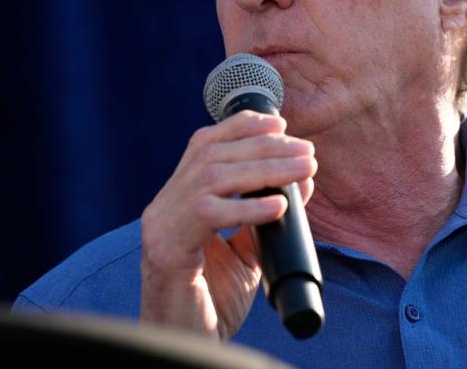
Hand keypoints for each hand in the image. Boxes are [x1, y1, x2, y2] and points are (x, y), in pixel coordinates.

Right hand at [140, 111, 316, 337]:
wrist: (188, 343)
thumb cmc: (214, 300)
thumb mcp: (246, 250)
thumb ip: (266, 214)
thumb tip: (303, 180)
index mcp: (177, 200)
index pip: (204, 144)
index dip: (241, 127)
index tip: (281, 124)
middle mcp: (163, 207)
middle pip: (213, 156)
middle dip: (264, 147)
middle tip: (306, 151)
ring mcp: (160, 227)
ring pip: (212, 178)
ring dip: (264, 169)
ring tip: (303, 169)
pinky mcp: (166, 252)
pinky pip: (207, 215)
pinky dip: (247, 207)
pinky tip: (278, 205)